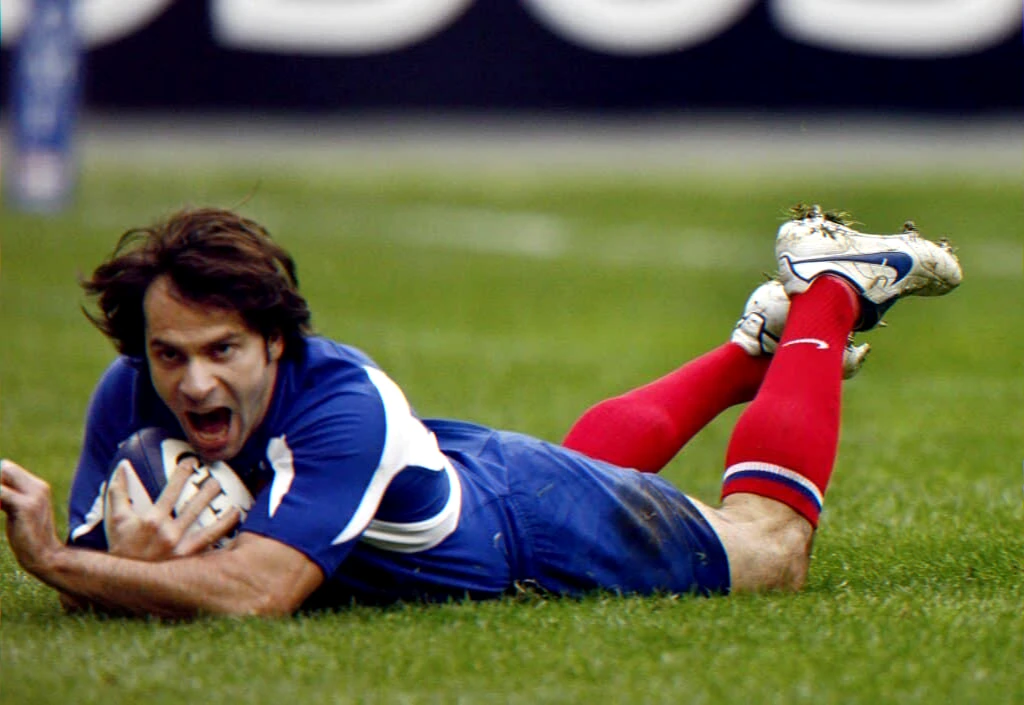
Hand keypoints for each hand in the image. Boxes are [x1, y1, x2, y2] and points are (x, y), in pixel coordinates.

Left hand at [0, 459, 63, 575]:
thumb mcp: (19, 512)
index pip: (7, 468)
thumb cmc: (28, 537)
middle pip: (4, 468)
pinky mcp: (25, 507)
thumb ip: (8, 498)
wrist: (46, 557)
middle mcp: (38, 487)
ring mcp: (33, 496)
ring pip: (0, 477)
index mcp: (38, 486)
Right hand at [104, 457, 240, 559]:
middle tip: (216, 477)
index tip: (192, 461)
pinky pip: (210, 545)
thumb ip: (119, 491)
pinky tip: (235, 522)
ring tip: (233, 502)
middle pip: (194, 506)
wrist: (121, 580)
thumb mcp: (115, 518)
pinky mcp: (187, 561)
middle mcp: (168, 533)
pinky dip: (224, 533)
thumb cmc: (120, 546)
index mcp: (151, 520)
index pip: (172, 490)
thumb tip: (123, 466)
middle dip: (207, 489)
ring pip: (208, 527)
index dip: (183, 473)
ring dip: (221, 512)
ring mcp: (180, 549)